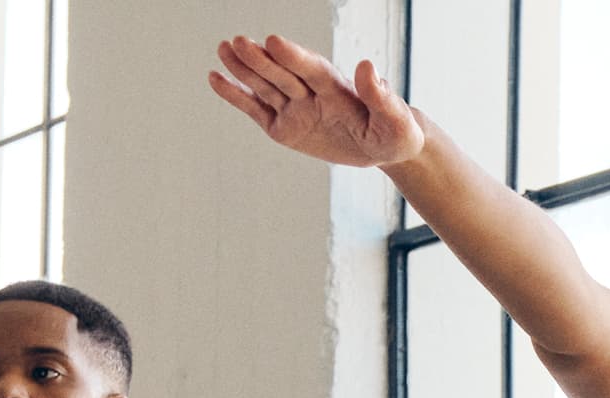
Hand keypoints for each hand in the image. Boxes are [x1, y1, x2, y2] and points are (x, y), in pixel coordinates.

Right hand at [209, 34, 422, 167]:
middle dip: (261, 60)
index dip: (294, 57)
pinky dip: (236, 96)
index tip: (274, 41)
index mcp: (337, 88)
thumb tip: (369, 66)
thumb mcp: (394, 120)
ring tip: (223, 49)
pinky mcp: (284, 126)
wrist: (383, 143)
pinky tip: (215, 78)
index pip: (312, 69)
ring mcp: (295, 107)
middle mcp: (311, 92)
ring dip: (243, 70)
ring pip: (265, 87)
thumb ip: (381, 95)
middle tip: (238, 42)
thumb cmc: (394, 131)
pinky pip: (256, 110)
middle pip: (282, 74)